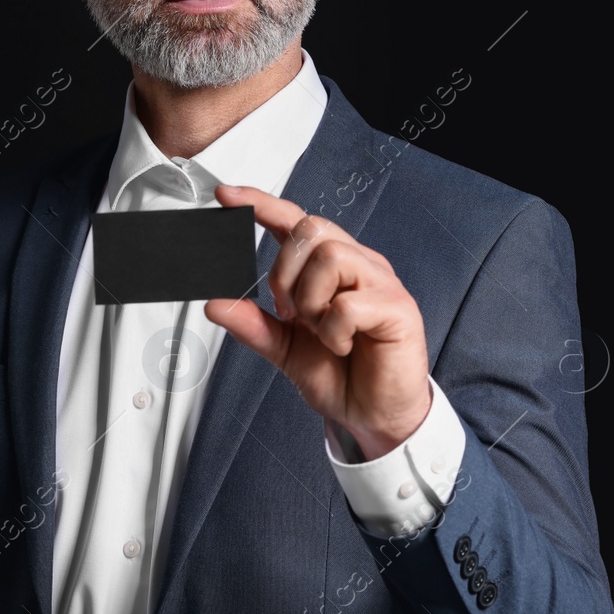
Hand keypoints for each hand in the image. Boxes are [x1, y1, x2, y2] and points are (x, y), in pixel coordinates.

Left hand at [204, 184, 431, 459]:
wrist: (372, 416)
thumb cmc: (340, 375)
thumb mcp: (285, 349)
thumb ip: (252, 324)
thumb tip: (214, 302)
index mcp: (331, 268)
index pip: (295, 220)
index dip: (261, 204)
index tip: (226, 197)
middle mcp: (358, 265)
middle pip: (311, 229)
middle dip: (285, 272)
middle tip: (289, 312)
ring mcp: (381, 283)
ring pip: (331, 256)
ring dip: (311, 300)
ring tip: (319, 329)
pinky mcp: (398, 308)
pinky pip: (350, 304)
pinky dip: (334, 331)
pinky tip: (343, 345)